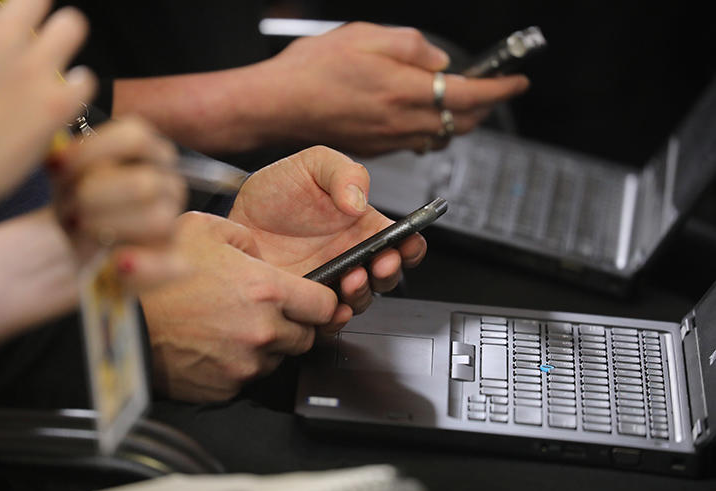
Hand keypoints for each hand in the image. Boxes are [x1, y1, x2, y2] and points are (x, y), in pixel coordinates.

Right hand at [0, 0, 95, 220]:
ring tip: (52, 60)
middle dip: (34, 12)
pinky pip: (87, 79)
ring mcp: (31, 67)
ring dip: (64, 39)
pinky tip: (63, 101)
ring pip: (72, 23)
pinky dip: (78, 89)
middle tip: (28, 39)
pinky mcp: (56, 103)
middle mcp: (0, 35)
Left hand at [50, 118, 187, 291]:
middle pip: (144, 182)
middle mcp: (169, 185)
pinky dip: (145, 266)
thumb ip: (69, 149)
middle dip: (97, 197)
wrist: (72, 250)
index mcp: (150, 155)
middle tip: (70, 209)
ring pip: (157, 220)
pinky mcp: (170, 262)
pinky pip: (173, 264)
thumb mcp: (65, 172)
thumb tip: (60, 127)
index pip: (137, 137)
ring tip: (82, 232)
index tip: (57, 169)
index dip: (94, 151)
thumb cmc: (73, 205)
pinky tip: (118, 263)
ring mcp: (173, 224)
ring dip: (110, 227)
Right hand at [139, 211, 337, 401]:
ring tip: (231, 326)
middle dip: (293, 324)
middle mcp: (263, 330)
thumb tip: (263, 254)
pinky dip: (239, 364)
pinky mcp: (227, 387)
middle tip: (265, 312)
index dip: (320, 301)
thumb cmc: (157, 274)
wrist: (120, 320)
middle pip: (306, 336)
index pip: (325, 305)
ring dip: (265, 345)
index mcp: (266, 290)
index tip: (311, 299)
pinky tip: (215, 344)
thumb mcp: (204, 229)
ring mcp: (245, 363)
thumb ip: (247, 237)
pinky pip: (247, 377)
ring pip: (277, 358)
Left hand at [229, 146, 426, 330]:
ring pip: (362, 299)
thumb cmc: (274, 193)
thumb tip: (359, 202)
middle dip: (390, 272)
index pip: (401, 241)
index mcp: (362, 226)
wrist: (234, 220)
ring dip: (363, 294)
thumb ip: (343, 174)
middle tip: (381, 263)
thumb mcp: (311, 166)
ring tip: (352, 278)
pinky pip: (328, 319)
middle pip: (387, 275)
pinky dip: (334, 318)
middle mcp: (351, 257)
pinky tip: (331, 307)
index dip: (411, 245)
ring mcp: (331, 281)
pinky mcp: (307, 301)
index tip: (408, 243)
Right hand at [258, 22, 528, 155]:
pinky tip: (421, 114)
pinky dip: (432, 130)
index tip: (516, 82)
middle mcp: (402, 122)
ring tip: (459, 100)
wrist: (278, 104)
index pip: (470, 94)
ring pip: (442, 137)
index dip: (500, 89)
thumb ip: (411, 46)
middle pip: (462, 122)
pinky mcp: (376, 149)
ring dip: (459, 120)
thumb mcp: (366, 36)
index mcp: (405, 90)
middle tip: (492, 88)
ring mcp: (390, 140)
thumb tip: (437, 60)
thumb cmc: (312, 70)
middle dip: (485, 106)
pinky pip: (417, 143)